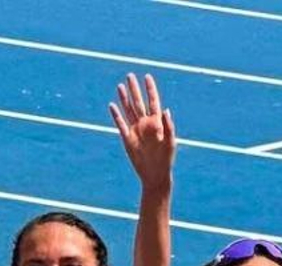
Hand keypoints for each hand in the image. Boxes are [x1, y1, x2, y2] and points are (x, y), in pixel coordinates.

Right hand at [110, 73, 175, 190]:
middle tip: (130, 75)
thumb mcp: (170, 142)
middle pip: (138, 102)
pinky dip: (116, 115)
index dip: (151, 89)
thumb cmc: (166, 159)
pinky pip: (120, 124)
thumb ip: (168, 126)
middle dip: (135, 89)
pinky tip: (112, 105)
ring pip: (128, 110)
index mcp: (157, 123)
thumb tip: (166, 109)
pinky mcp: (127, 138)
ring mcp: (136, 130)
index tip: (147, 76)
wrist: (155, 174)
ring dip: (124, 98)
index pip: (153, 102)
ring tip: (120, 86)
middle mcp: (145, 124)